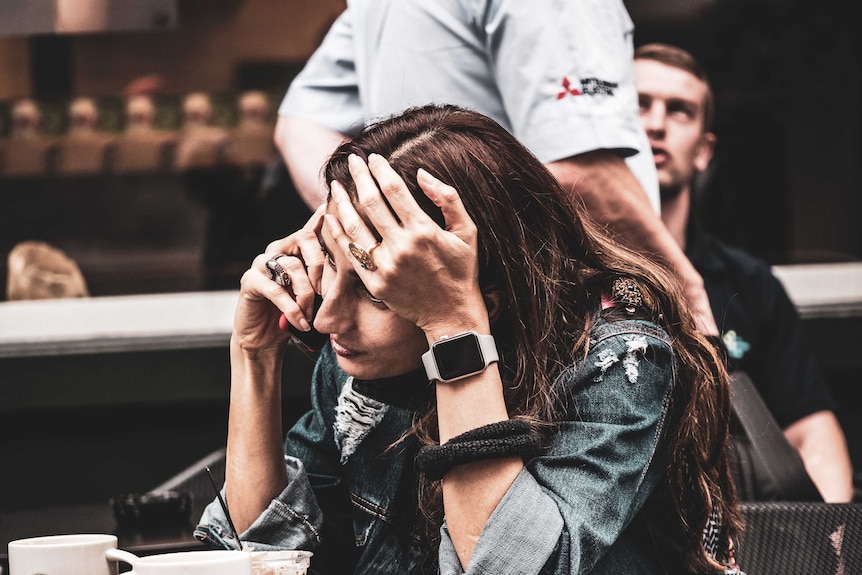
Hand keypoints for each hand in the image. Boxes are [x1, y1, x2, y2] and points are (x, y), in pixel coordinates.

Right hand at [233, 205, 325, 351]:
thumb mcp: (315, 294)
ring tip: (311, 315)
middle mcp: (278, 249)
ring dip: (307, 294)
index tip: (336, 213)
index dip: (325, 218)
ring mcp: (261, 263)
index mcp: (295, 248)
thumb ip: (327, 278)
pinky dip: (292, 308)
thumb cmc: (294, 313)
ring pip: (292, 265)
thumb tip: (353, 268)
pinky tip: (301, 322)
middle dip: (321, 265)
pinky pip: (275, 290)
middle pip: (304, 238)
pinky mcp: (250, 281)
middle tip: (326, 292)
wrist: (264, 338)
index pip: (312, 227)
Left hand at [326, 154, 487, 337]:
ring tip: (335, 186)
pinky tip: (331, 217)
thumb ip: (447, 199)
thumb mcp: (467, 231)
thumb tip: (421, 174)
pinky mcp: (375, 283)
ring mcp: (386, 266)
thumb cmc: (462, 270)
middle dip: (359, 177)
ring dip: (342, 202)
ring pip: (355, 226)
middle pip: (371, 202)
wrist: (452, 314)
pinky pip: (351, 253)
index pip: (394, 190)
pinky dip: (338, 232)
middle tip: (352, 162)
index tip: (373, 158)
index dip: (380, 170)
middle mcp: (402, 247)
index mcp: (424, 230)